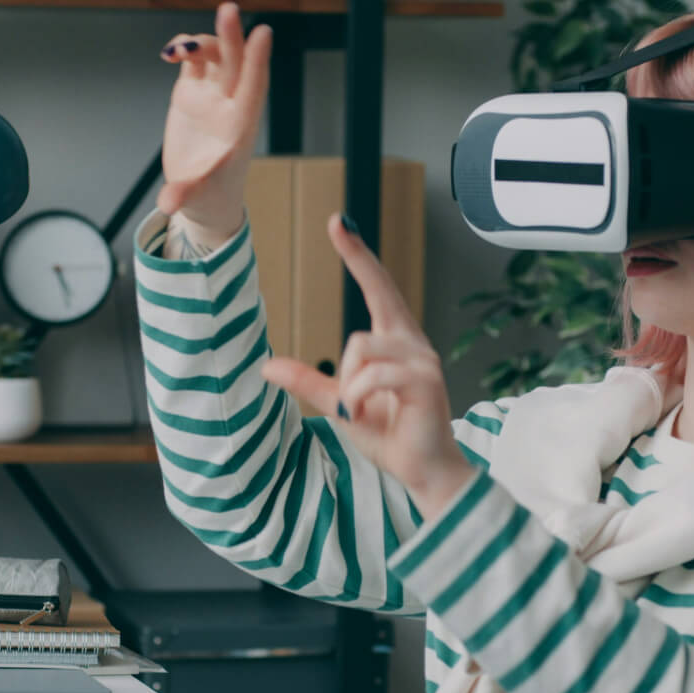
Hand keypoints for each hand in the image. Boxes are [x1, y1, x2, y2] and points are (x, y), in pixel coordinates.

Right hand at [157, 2, 271, 245]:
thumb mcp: (197, 197)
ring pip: (213, 57)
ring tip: (177, 50)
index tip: (263, 34)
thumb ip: (181, 196)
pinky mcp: (192, 94)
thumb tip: (167, 205)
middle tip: (229, 11)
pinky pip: (193, 62)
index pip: (252, 89)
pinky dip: (184, 49)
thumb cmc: (210, 194)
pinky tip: (172, 50)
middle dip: (231, 37)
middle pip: (234, 64)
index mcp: (238, 128)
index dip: (257, 61)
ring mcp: (211, 97)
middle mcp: (227, 106)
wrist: (203, 196)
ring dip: (201, 42)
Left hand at [261, 215, 476, 517]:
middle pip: (369, 310)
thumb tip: (267, 367)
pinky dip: (360, 398)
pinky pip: (374, 374)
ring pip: (361, 348)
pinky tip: (370, 415)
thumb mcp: (341, 403)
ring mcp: (422, 359)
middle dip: (354, 291)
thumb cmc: (390, 435)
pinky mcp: (426, 379)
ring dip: (350, 386)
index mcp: (395, 341)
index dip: (359, 255)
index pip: (378, 288)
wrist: (423, 470)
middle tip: (341, 281)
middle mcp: (412, 343)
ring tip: (363, 411)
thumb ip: (310, 382)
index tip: (340, 223)